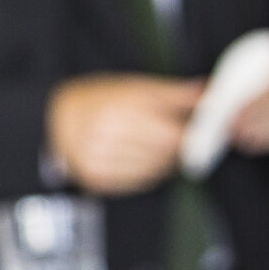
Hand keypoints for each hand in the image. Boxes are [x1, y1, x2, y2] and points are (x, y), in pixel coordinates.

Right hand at [47, 73, 203, 195]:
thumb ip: (173, 93)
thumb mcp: (136, 87)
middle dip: (178, 147)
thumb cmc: (101, 100)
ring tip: (158, 146)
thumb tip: (209, 94)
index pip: (171, 135)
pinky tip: (143, 158)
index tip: (197, 130)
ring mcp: (97, 161)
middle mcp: (103, 137)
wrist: (59, 118)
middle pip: (163, 153)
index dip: (190, 134)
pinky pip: (138, 182)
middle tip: (178, 137)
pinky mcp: (95, 179)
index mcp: (116, 110)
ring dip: (164, 161)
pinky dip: (148, 172)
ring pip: (153, 170)